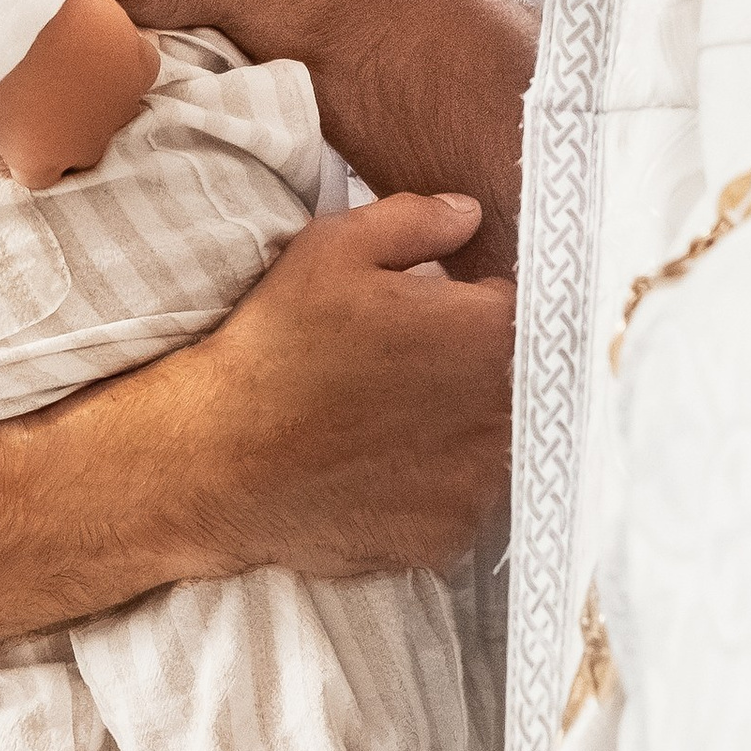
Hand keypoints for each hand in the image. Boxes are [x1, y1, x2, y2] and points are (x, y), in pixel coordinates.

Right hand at [156, 194, 514, 583]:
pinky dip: (440, 484)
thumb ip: (417, 220)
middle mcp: (503, 412)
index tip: (453, 309)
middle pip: (526, 380)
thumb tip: (470, 215)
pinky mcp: (450, 535)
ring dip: (470, 427)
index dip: (488, 305)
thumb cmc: (277, 346)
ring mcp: (480, 483)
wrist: (218, 461)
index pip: (531, 308)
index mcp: (489, 333)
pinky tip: (389, 466)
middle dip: (484, 367)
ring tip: (403, 417)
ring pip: (501, 444)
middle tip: (421, 364)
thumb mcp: (333, 248)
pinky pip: (466, 501)